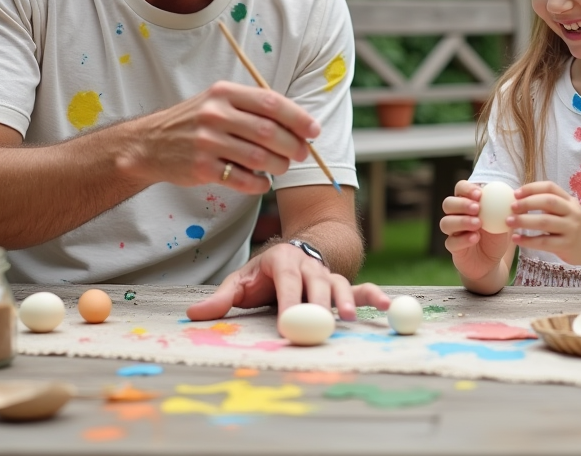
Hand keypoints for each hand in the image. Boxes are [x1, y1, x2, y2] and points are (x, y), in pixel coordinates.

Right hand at [131, 80, 318, 194]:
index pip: (271, 103)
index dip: (298, 118)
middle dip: (293, 146)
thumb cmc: (193, 122)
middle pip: (269, 132)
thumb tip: (298, 125)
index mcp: (224, 93)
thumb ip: (252, 108)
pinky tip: (262, 182)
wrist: (149, 144)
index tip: (314, 131)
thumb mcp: (217, 102)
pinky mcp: (200, 168)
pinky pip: (242, 179)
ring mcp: (206, 142)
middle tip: (303, 154)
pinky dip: (259, 184)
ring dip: (278, 166)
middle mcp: (215, 114)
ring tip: (281, 167)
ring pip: (259, 157)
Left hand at [185, 242, 390, 331]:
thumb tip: (193, 314)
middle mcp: (308, 264)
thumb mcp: (240, 281)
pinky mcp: (341, 285)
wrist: (290, 255)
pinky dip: (373, 295)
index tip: (288, 322)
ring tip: (350, 317)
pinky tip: (387, 305)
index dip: (289, 299)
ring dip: (346, 299)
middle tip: (320, 324)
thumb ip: (221, 298)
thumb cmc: (263, 274)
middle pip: (316, 281)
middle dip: (319, 303)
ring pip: (339, 283)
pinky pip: (359, 288)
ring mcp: (326, 273)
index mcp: (281, 259)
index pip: (286, 278)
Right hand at [440, 180, 511, 280]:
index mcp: (467, 202)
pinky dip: (463, 239)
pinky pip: (451, 242)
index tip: (480, 194)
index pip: (460, 188)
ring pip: (445, 222)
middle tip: (477, 208)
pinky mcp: (452, 247)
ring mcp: (452, 231)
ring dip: (461, 221)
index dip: (466, 189)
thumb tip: (513, 195)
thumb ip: (504, 208)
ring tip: (478, 224)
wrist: (493, 261)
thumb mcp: (504, 220)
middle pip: (448, 203)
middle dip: (462, 204)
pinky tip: (475, 238)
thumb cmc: (497, 235)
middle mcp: (456, 215)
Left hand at [509, 181, 580, 267]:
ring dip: (524, 221)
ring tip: (509, 222)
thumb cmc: (576, 226)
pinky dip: (528, 240)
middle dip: (527, 203)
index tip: (516, 193)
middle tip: (511, 207)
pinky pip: (544, 242)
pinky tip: (516, 239)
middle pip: (548, 202)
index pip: (550, 187)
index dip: (532, 188)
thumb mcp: (569, 210)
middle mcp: (571, 212)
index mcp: (569, 201)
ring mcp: (570, 229)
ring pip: (545, 222)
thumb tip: (520, 199)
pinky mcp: (566, 245)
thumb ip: (551, 204)